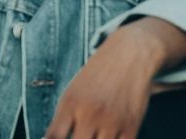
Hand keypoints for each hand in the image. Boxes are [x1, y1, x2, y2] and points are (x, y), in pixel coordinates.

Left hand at [44, 18, 185, 138]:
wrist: (129, 54)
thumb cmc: (98, 75)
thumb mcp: (74, 90)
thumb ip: (63, 118)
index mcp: (70, 103)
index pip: (54, 137)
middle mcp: (88, 113)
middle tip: (81, 134)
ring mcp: (110, 122)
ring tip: (95, 134)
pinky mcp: (131, 127)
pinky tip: (109, 137)